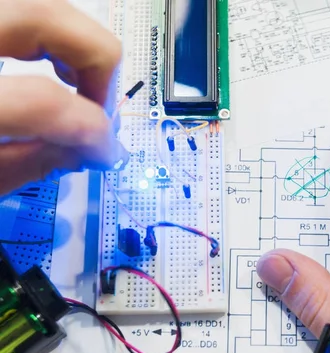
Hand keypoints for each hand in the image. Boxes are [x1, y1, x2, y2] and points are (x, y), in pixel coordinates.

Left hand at [0, 0, 127, 194]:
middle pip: (53, 18)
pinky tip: (52, 67)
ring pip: (45, 4)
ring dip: (76, 47)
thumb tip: (90, 148)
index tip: (107, 152)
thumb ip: (32, 163)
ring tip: (81, 90)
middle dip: (97, 68)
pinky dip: (50, 36)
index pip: (43, 101)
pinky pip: (24, 10)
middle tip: (102, 111)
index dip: (92, 132)